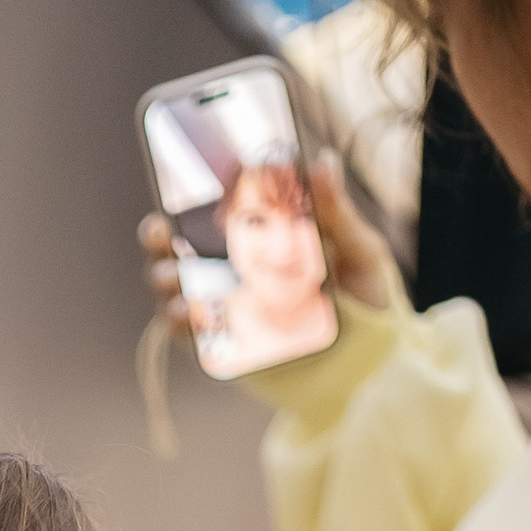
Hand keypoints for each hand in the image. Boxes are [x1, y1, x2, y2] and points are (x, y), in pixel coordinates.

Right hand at [139, 152, 396, 333]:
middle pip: (184, 244)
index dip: (193, 190)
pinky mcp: (224, 346)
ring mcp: (228, 306)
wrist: (369, 370)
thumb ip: (336, 211)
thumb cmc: (370, 306)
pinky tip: (183, 311)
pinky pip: (187, 335)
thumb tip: (321, 160)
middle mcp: (239, 268)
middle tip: (160, 228)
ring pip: (176, 285)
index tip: (182, 176)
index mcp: (266, 235)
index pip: (221, 206)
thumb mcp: (359, 250)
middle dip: (160, 234)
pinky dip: (175, 322)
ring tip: (172, 274)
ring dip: (162, 276)